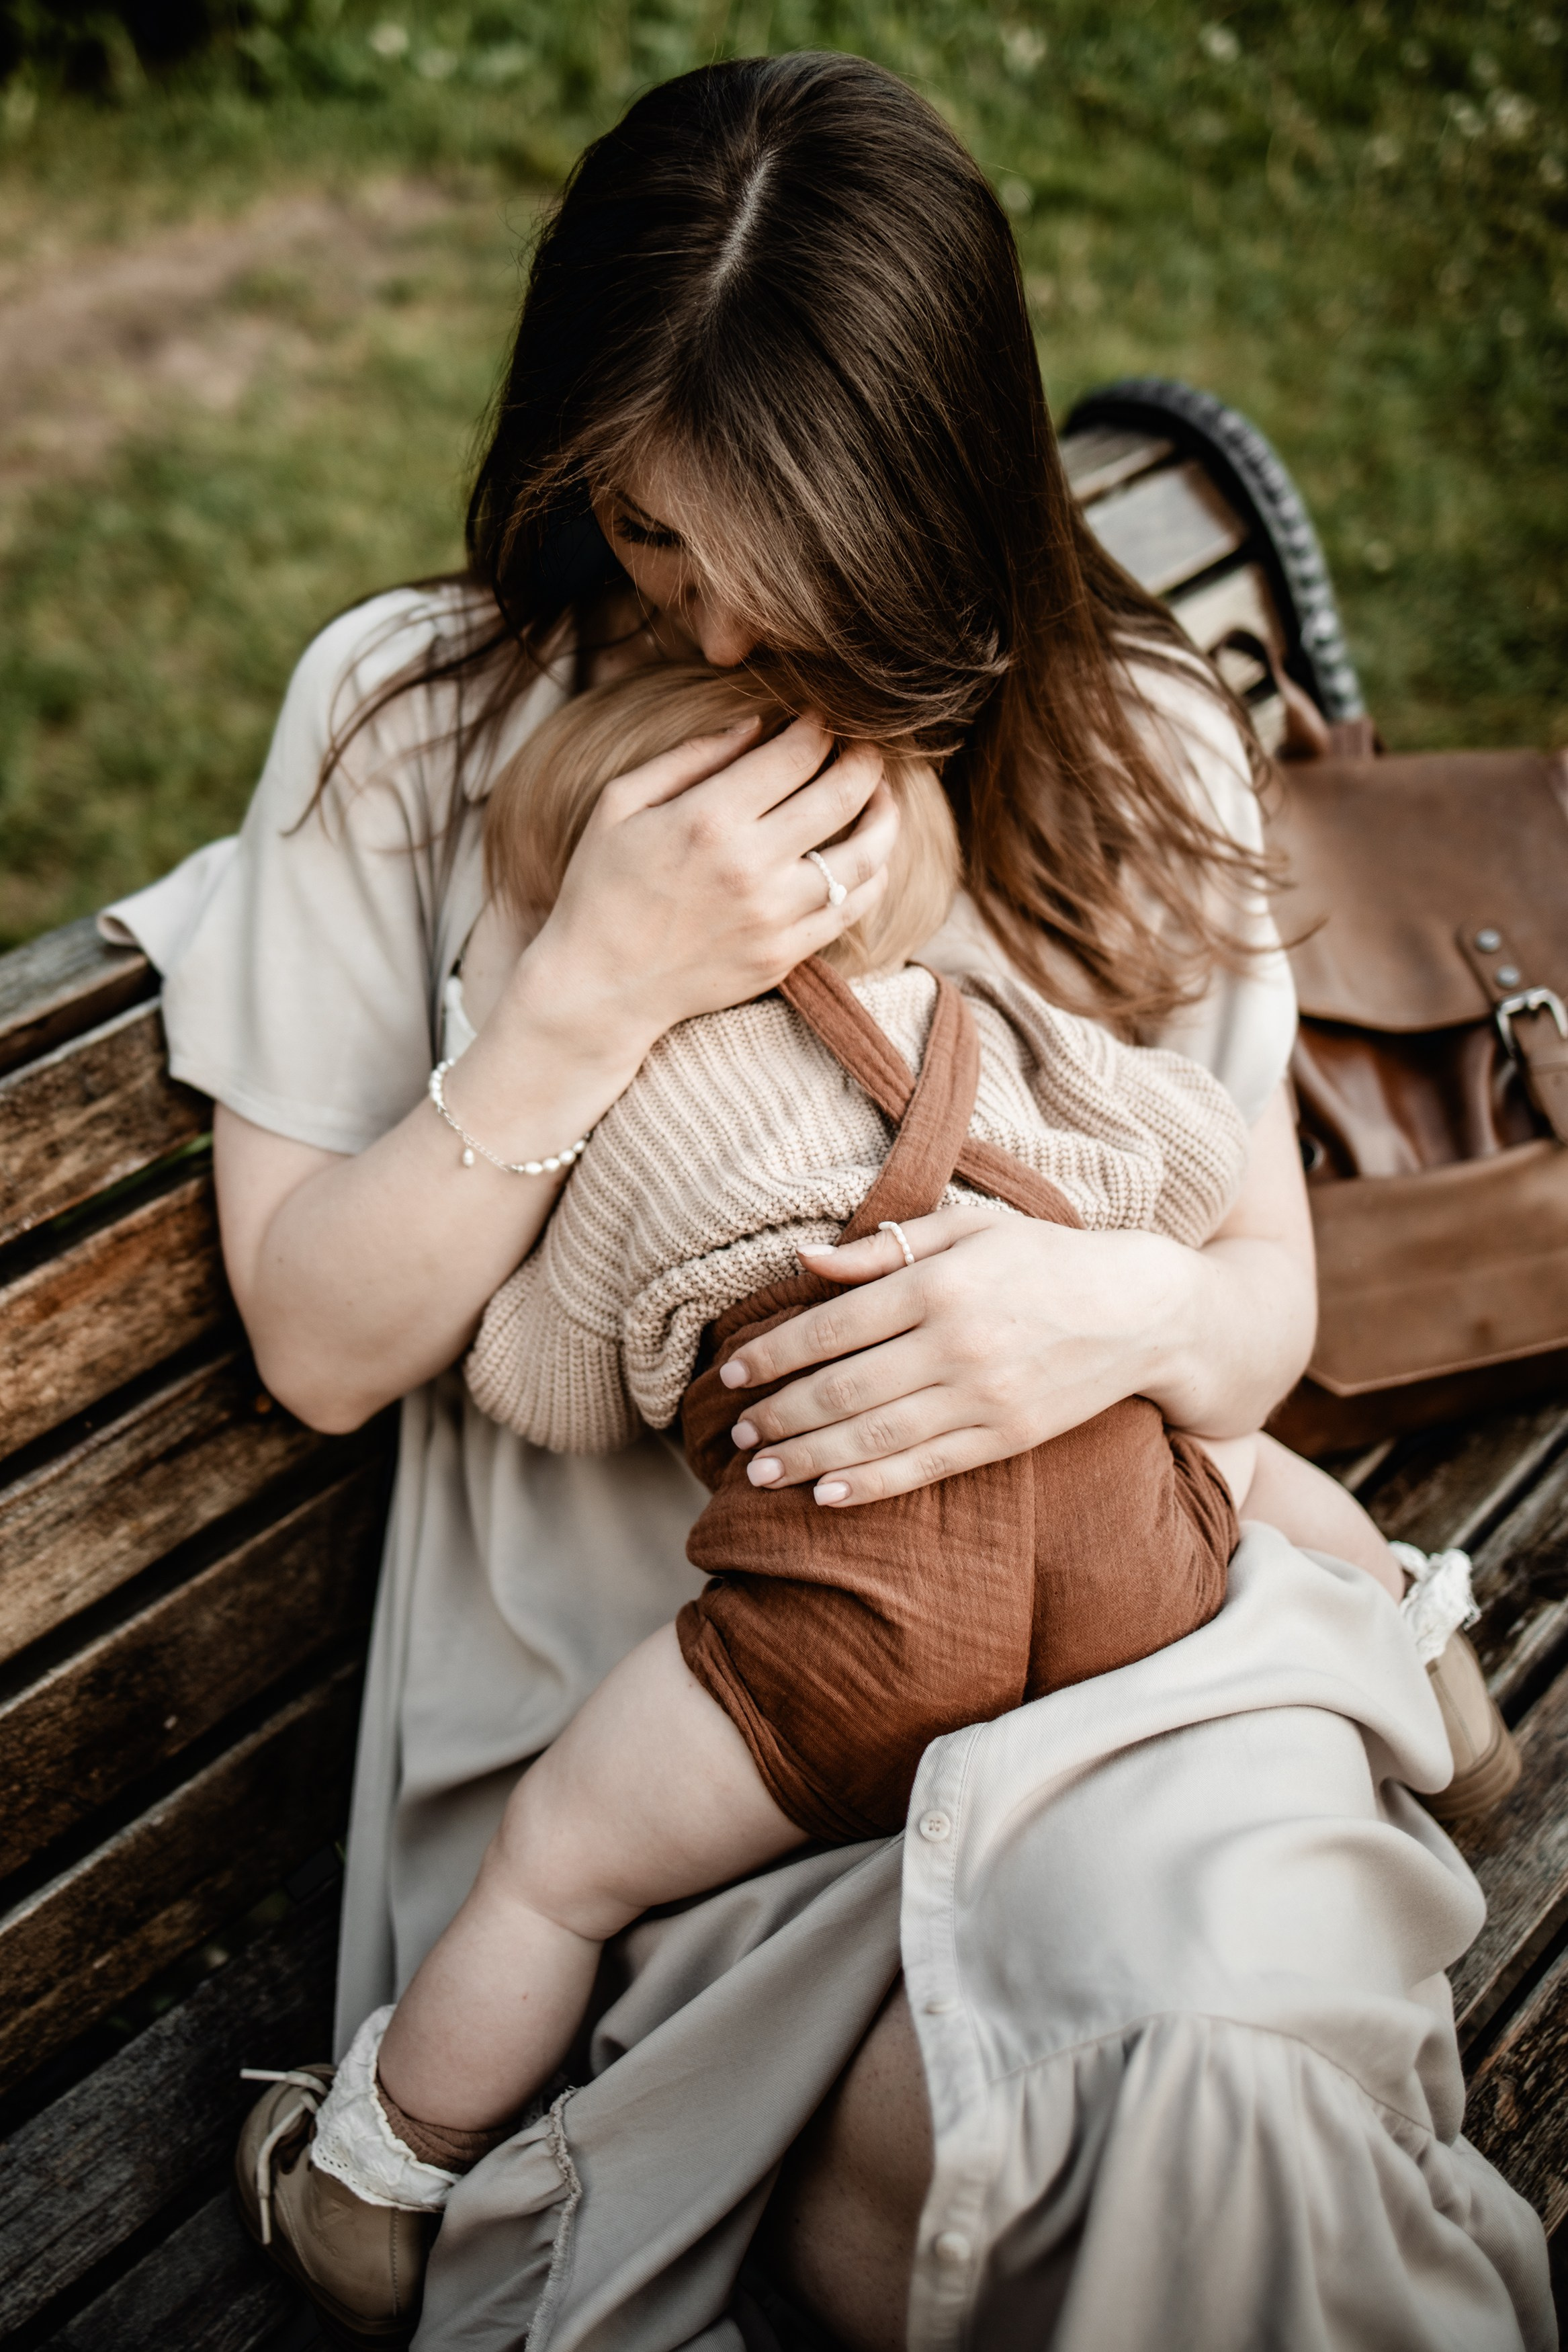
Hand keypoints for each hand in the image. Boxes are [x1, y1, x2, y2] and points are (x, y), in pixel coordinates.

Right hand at [515, 714, 896, 1073]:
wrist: (599, 987)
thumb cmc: (601, 888)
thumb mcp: (621, 804)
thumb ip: (690, 757)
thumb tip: (756, 725)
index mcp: (709, 819)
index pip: (796, 755)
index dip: (820, 726)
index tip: (822, 717)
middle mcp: (751, 867)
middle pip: (843, 795)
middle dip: (865, 759)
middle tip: (867, 746)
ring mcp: (774, 916)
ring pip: (865, 856)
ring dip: (885, 816)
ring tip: (882, 796)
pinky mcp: (784, 955)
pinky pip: (851, 909)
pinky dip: (873, 876)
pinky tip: (870, 856)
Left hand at [721, 1206, 1184, 1505]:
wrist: (1142, 1310)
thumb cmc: (1045, 1258)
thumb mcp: (970, 1228)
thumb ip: (883, 1247)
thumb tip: (804, 1261)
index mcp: (940, 1283)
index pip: (832, 1326)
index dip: (772, 1354)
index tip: (730, 1375)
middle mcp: (957, 1343)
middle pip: (843, 1389)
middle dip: (779, 1415)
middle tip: (737, 1434)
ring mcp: (984, 1397)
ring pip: (875, 1436)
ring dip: (809, 1457)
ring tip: (762, 1472)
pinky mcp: (1007, 1437)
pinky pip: (924, 1468)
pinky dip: (870, 1484)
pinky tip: (826, 1495)